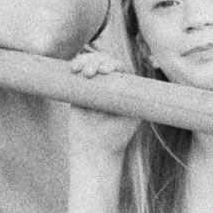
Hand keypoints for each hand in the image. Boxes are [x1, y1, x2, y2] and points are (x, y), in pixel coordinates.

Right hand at [64, 43, 138, 167]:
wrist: (94, 151)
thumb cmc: (115, 137)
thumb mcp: (130, 118)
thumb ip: (132, 102)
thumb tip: (139, 86)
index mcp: (125, 89)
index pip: (120, 69)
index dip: (112, 64)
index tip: (106, 71)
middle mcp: (111, 85)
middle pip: (104, 62)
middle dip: (96, 61)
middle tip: (90, 73)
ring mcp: (94, 87)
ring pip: (90, 64)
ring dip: (85, 61)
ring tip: (78, 71)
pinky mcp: (79, 91)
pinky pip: (77, 74)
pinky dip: (75, 67)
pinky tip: (72, 69)